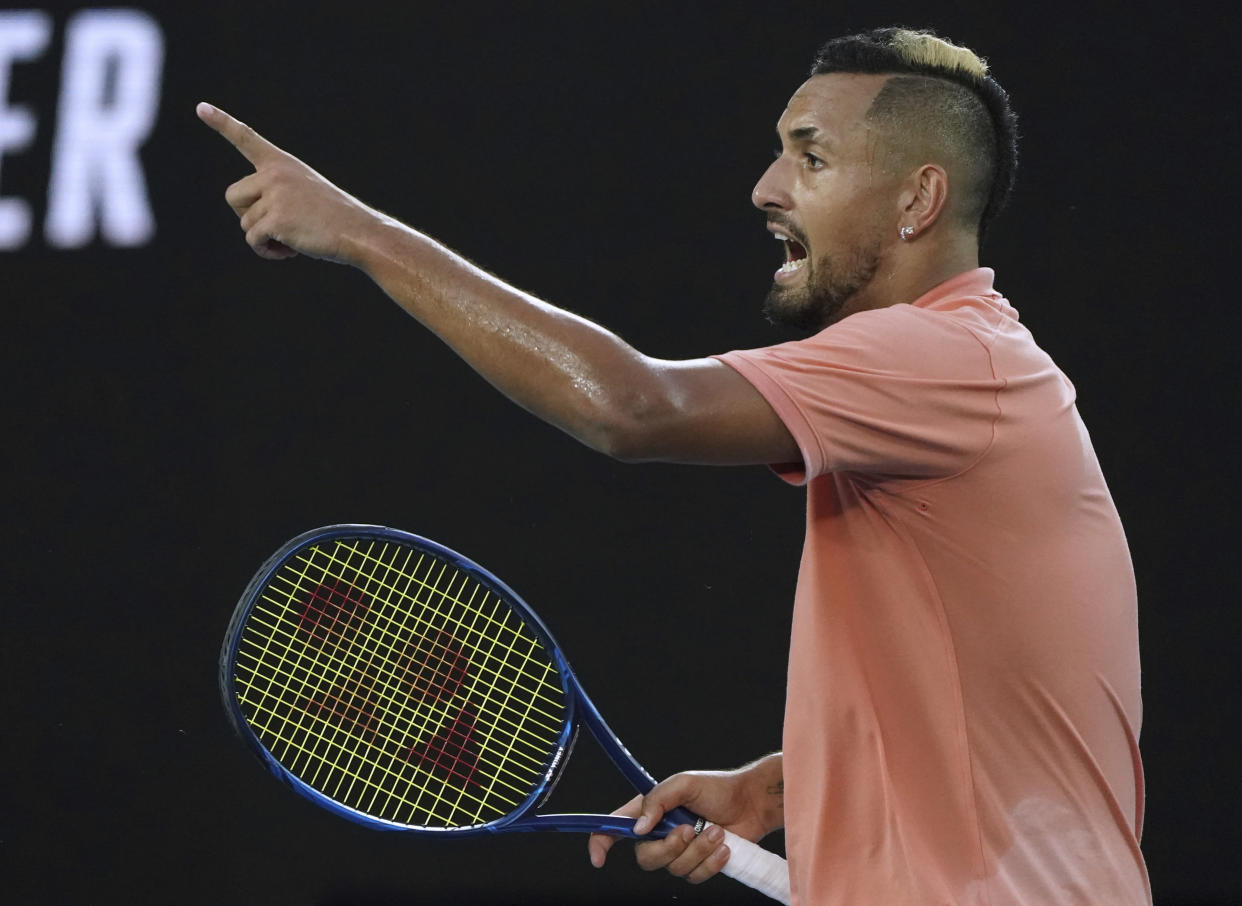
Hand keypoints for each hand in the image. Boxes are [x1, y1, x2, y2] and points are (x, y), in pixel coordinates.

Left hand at [196, 102, 379, 262]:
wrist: (359, 232)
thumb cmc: (336, 219)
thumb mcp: (306, 195)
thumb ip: (276, 197)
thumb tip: (253, 226)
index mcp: (282, 163)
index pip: (246, 138)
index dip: (222, 122)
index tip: (201, 107)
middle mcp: (275, 174)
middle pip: (233, 196)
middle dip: (249, 215)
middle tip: (278, 225)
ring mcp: (275, 195)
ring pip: (245, 222)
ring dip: (264, 237)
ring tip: (293, 237)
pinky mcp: (275, 219)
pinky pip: (253, 240)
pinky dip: (267, 251)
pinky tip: (289, 250)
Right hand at [587, 762, 780, 885]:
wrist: (751, 804)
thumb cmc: (718, 788)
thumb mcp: (684, 784)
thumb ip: (657, 801)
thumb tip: (639, 828)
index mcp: (650, 810)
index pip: (616, 827)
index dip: (601, 842)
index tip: (598, 859)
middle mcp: (660, 833)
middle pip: (645, 858)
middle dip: (669, 848)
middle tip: (689, 829)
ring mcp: (680, 852)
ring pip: (674, 869)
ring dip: (698, 851)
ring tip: (716, 832)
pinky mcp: (698, 866)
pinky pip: (695, 877)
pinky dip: (711, 863)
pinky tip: (723, 847)